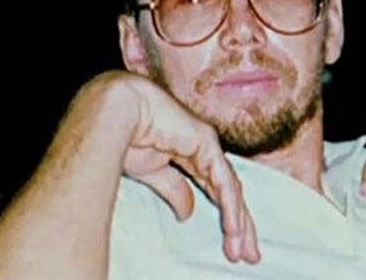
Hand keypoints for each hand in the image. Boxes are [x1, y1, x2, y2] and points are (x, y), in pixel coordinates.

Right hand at [106, 72, 259, 263]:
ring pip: (231, 189)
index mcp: (192, 155)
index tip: (233, 246)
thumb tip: (188, 213)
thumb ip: (174, 190)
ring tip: (243, 250)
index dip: (227, 217)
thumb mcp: (153, 172)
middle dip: (241, 225)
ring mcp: (208, 145)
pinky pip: (223, 181)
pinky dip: (230, 206)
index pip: (217, 191)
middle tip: (250, 255)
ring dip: (238, 221)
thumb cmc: (127, 135)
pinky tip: (234, 228)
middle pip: (230, 192)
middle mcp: (205, 150)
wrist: (116, 109)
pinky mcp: (206, 143)